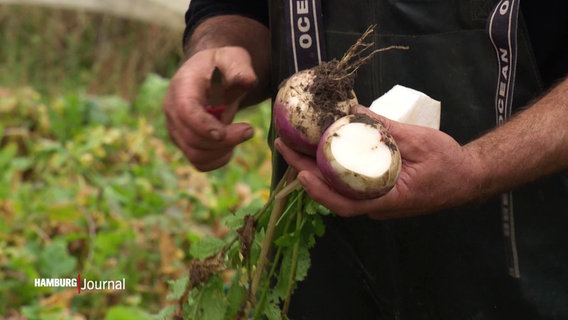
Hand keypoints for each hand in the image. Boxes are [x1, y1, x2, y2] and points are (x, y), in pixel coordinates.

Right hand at [164, 46, 257, 170]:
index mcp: (182, 88)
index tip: (224, 132)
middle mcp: (172, 111)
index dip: (203, 126)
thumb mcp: (233, 59)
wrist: (210, 76)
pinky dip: (218, 160)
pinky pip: (199, 162)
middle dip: (224, 140)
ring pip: (195, 154)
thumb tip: (248, 81)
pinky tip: (231, 146)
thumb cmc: (222, 67)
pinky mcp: (185, 143)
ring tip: (242, 134)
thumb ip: (239, 68)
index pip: (185, 112)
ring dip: (223, 151)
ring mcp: (177, 129)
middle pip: (192, 138)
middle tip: (250, 130)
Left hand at [275, 105, 479, 219]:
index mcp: (389, 200)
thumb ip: (383, 128)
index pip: (346, 205)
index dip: (320, 192)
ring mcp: (376, 200)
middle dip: (304, 171)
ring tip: (293, 144)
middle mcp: (377, 205)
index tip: (300, 173)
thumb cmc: (448, 163)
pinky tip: (318, 148)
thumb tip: (351, 109)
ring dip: (314, 167)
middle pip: (334, 194)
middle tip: (283, 144)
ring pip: (338, 188)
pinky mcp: (377, 191)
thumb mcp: (417, 141)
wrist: (468, 177)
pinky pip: (348, 182)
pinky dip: (331, 166)